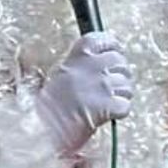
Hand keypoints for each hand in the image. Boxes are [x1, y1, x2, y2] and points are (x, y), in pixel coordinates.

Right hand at [34, 32, 134, 154]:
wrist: (41, 128)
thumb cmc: (44, 105)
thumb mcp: (55, 75)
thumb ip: (74, 65)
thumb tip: (81, 62)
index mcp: (79, 55)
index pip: (104, 40)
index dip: (112, 47)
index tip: (112, 53)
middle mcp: (94, 67)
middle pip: (120, 62)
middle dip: (119, 74)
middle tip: (108, 86)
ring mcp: (103, 86)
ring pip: (126, 85)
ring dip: (120, 95)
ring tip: (106, 104)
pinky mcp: (110, 106)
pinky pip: (125, 105)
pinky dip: (119, 112)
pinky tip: (107, 115)